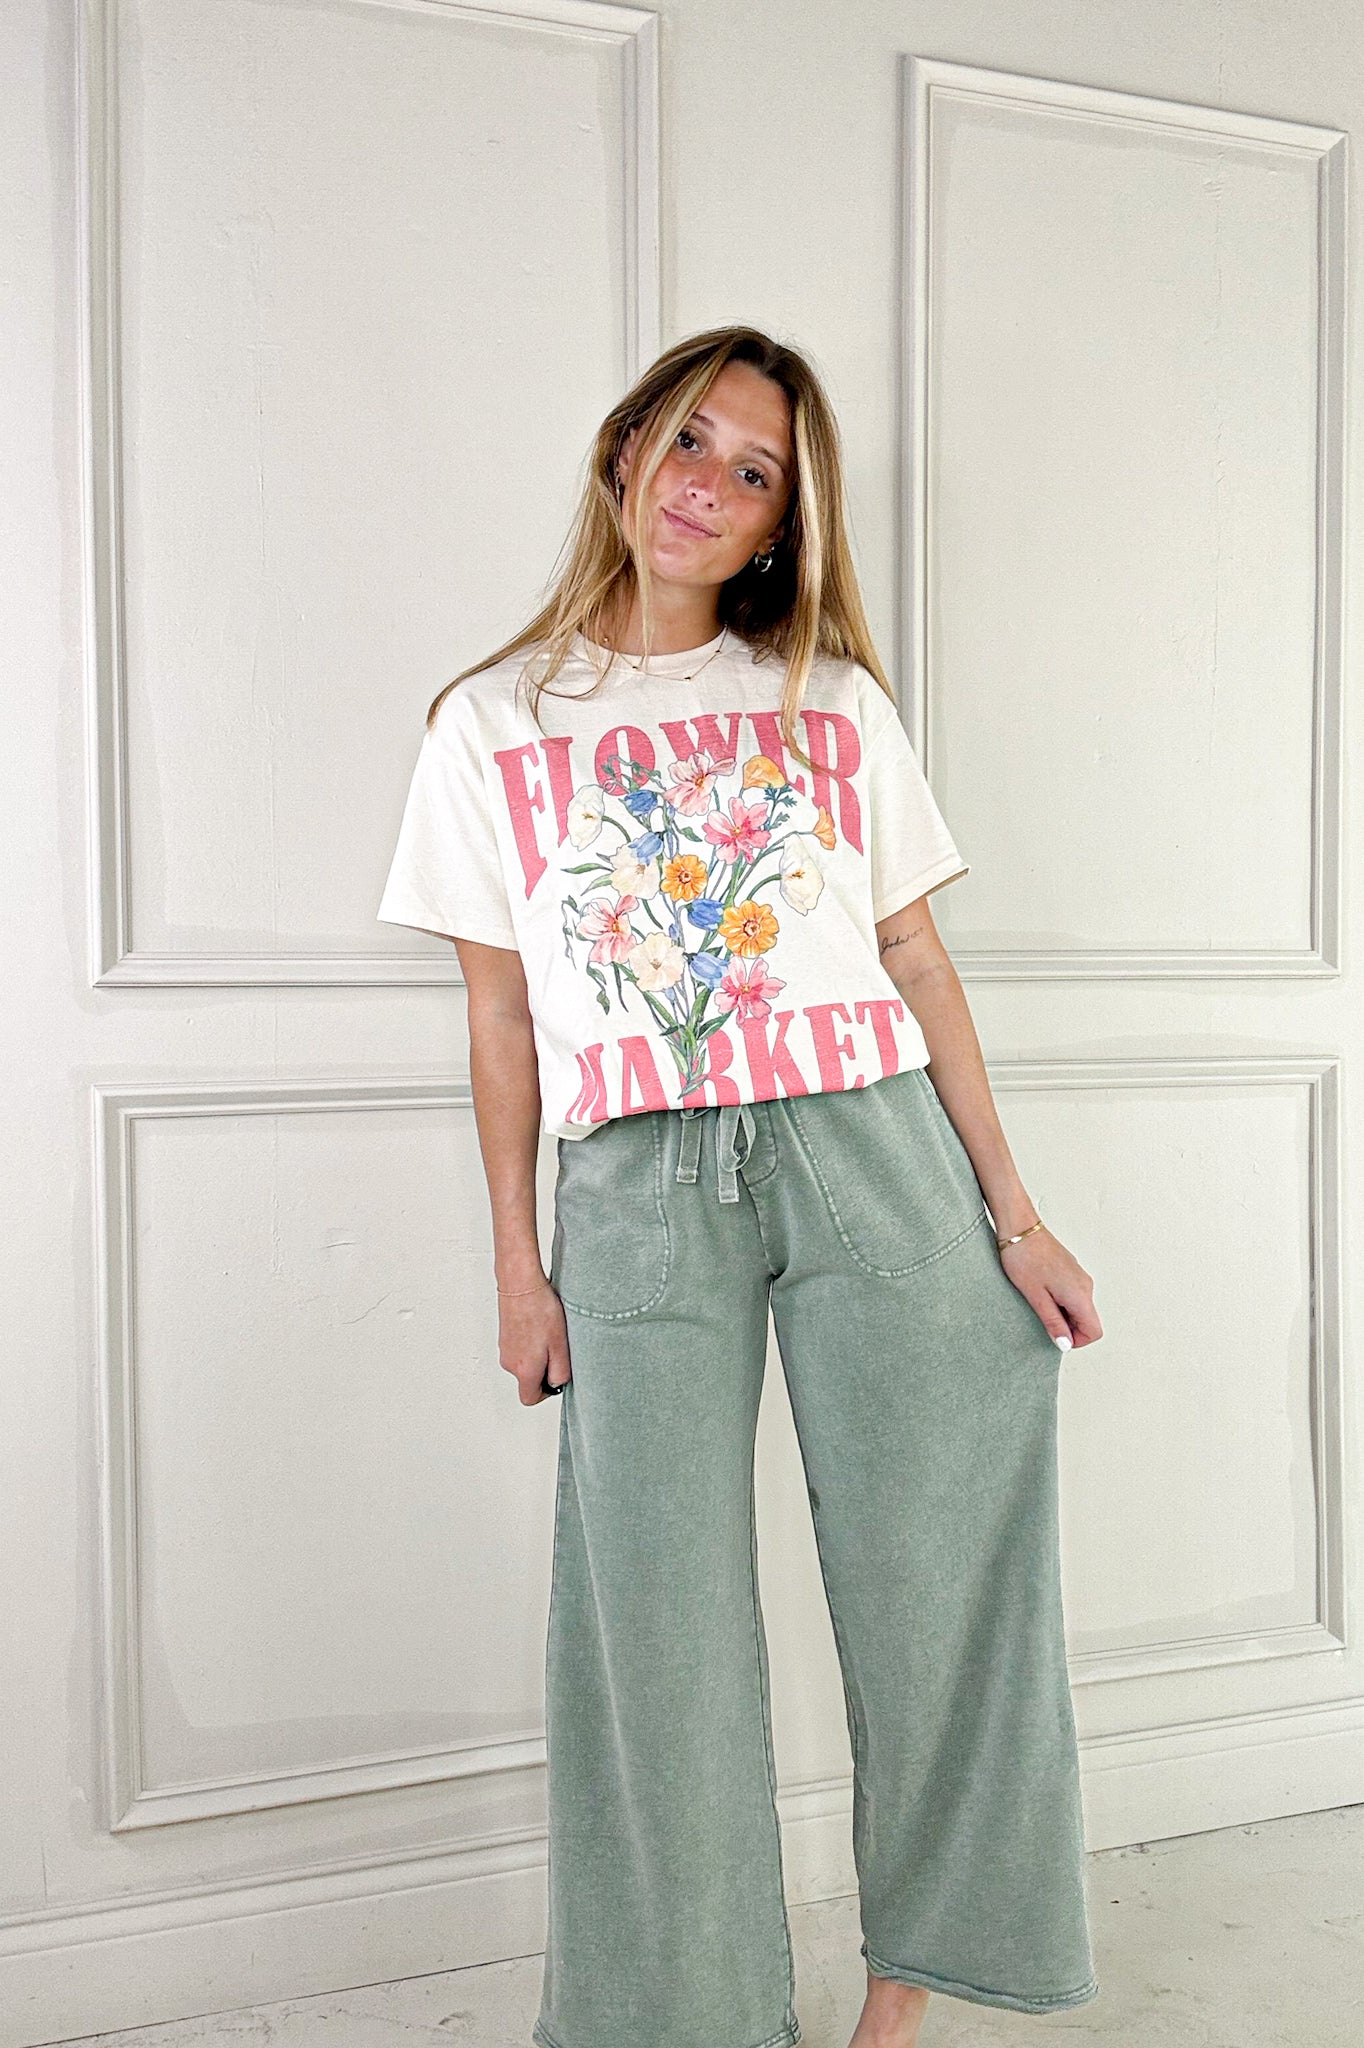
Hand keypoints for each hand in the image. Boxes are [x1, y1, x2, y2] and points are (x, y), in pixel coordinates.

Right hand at [497, 1277, 572, 1404]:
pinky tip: (540, 1324)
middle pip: (528, 1379)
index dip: (545, 1393)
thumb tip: (557, 1383)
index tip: (556, 1376)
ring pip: (524, 1361)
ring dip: (538, 1353)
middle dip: (544, 1368)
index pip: (529, 1398)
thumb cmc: (540, 1310)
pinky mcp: (505, 1336)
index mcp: (524, 1369)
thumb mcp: (560, 1345)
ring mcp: (505, 1348)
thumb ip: (560, 1371)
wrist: (520, 1283)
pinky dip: (531, 1341)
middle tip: (557, 1347)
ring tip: (549, 1332)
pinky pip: (520, 1348)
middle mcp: (510, 1363)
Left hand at [998, 1227, 1101, 1350]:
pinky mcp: (1071, 1271)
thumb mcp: (1036, 1297)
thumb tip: (1065, 1344)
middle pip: (1088, 1321)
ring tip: (1039, 1300)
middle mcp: (1085, 1285)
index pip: (1094, 1331)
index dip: (1076, 1340)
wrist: (1020, 1228)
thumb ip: (1053, 1322)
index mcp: (1080, 1294)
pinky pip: (1073, 1295)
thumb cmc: (1024, 1257)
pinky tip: (1041, 1290)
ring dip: (1063, 1313)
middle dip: (1068, 1327)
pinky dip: (1060, 1301)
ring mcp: (1079, 1276)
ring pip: (1080, 1308)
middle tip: (1042, 1317)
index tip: (1055, 1335)